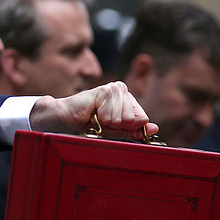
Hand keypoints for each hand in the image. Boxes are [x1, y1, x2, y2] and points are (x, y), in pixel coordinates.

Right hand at [29, 81, 158, 140]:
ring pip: (124, 117)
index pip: (142, 118)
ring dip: (108, 122)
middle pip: (135, 118)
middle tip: (101, 121)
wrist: (65, 119)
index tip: (111, 125)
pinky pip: (112, 113)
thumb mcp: (114, 131)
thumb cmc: (87, 124)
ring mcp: (113, 88)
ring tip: (96, 117)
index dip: (127, 127)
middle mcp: (122, 90)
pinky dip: (101, 118)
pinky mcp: (104, 90)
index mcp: (127, 99)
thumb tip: (155, 129)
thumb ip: (134, 130)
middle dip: (117, 125)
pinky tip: (92, 112)